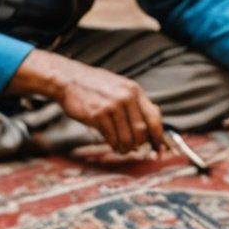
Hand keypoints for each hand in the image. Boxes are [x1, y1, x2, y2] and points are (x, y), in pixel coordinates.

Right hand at [37, 54, 164, 154]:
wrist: (68, 80)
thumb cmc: (94, 85)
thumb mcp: (119, 86)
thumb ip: (135, 101)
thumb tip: (152, 120)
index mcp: (134, 90)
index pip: (154, 117)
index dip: (159, 136)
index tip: (160, 148)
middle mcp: (125, 97)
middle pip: (142, 131)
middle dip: (140, 144)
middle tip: (136, 149)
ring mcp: (111, 106)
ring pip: (128, 138)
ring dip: (127, 148)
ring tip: (123, 148)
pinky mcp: (98, 116)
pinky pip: (112, 138)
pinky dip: (114, 145)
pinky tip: (113, 144)